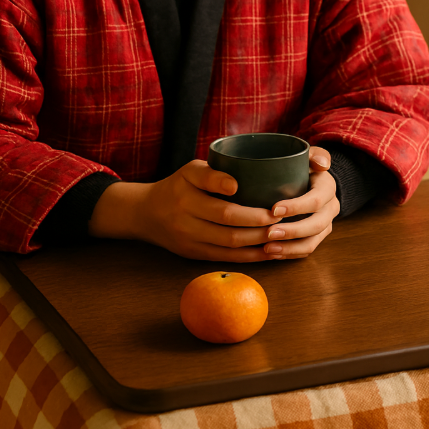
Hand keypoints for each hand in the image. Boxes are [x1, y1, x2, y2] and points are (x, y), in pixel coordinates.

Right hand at [88, 160, 283, 261]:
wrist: (146, 214)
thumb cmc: (177, 186)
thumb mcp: (189, 171)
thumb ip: (212, 174)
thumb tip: (237, 184)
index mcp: (185, 193)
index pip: (215, 196)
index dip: (243, 204)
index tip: (268, 201)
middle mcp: (185, 218)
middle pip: (228, 225)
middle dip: (259, 223)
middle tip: (282, 217)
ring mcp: (189, 240)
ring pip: (229, 244)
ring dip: (258, 241)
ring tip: (280, 234)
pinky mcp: (194, 254)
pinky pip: (226, 258)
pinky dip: (249, 257)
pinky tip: (268, 252)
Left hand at [261, 146, 339, 258]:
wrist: (310, 180)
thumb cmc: (302, 167)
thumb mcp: (308, 155)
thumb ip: (315, 154)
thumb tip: (322, 164)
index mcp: (328, 189)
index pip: (315, 200)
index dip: (296, 207)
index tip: (273, 209)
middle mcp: (331, 209)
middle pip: (316, 225)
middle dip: (292, 232)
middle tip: (268, 234)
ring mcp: (325, 225)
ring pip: (312, 242)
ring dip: (290, 248)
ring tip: (268, 249)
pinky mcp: (316, 237)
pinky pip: (306, 250)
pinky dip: (289, 254)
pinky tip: (271, 253)